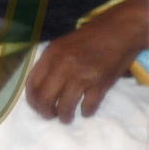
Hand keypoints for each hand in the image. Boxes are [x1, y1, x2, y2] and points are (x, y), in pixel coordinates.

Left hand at [24, 0, 148, 121]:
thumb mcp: (61, 46)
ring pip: (65, 106)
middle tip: (50, 116)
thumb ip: (49, 64)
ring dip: (64, 116)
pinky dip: (86, 112)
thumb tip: (39, 87)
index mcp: (50, 56)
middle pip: (45, 99)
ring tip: (66, 118)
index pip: (32, 84)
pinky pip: (88, 106)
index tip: (36, 107)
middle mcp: (62, 66)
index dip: (32, 100)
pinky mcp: (100, 84)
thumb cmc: (88, 39)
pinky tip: (85, 111)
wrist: (118, 31)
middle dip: (45, 112)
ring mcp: (81, 76)